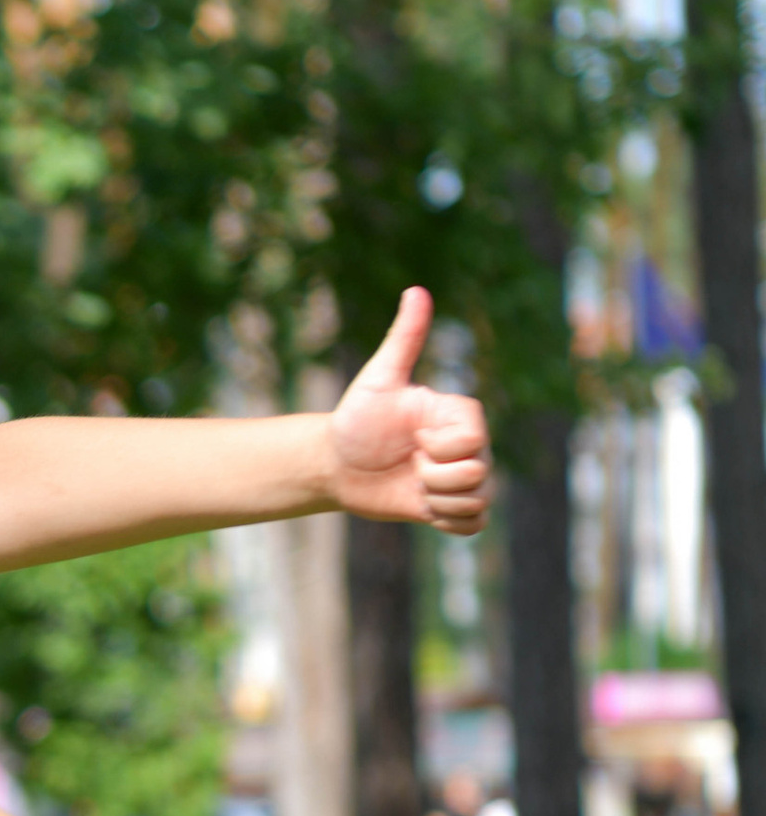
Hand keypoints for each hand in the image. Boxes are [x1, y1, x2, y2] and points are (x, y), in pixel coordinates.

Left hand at [327, 293, 491, 534]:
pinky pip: (473, 525)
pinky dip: (446, 522)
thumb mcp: (379, 378)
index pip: (474, 440)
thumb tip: (417, 290)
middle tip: (408, 463)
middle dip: (433, 477)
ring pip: (477, 501)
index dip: (439, 448)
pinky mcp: (453, 508)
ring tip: (412, 482)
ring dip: (437, 500)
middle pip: (478, 474)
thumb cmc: (356, 419)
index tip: (412, 439)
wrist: (337, 464)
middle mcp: (469, 445)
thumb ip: (403, 338)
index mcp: (459, 414)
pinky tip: (420, 504)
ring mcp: (462, 478)